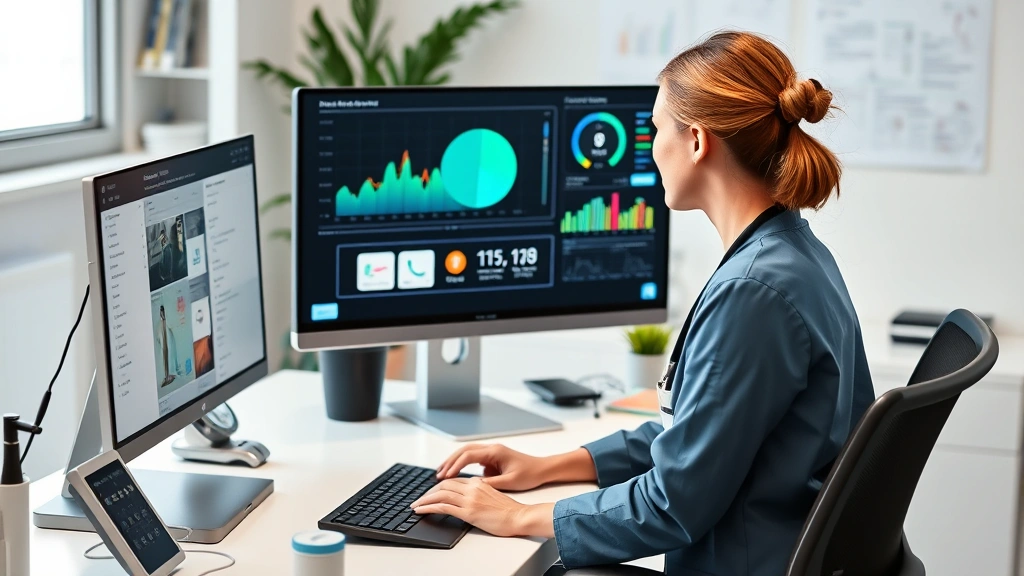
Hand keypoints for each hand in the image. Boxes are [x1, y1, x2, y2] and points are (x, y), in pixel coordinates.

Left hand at [411, 477, 553, 537]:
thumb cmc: (509, 511)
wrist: (519, 516)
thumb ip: (479, 493)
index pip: (453, 481)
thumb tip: (466, 499)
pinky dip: (428, 507)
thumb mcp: (492, 496)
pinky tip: (421, 511)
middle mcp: (472, 488)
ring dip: (424, 500)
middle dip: (428, 492)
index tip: (430, 493)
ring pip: (440, 494)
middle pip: (444, 485)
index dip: (438, 486)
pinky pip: (443, 506)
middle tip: (419, 500)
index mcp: (478, 483)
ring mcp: (469, 499)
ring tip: (415, 506)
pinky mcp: (468, 512)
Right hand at [436, 443, 546, 490]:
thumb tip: (473, 486)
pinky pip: (473, 458)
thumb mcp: (509, 482)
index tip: (445, 476)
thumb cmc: (529, 474)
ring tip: (443, 474)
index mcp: (495, 452)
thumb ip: (490, 484)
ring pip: (467, 453)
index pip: (468, 455)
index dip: (455, 465)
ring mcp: (491, 452)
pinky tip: (457, 475)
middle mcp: (491, 448)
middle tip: (438, 474)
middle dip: (450, 461)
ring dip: (454, 462)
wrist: (542, 469)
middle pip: (464, 451)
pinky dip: (463, 465)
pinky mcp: (492, 457)